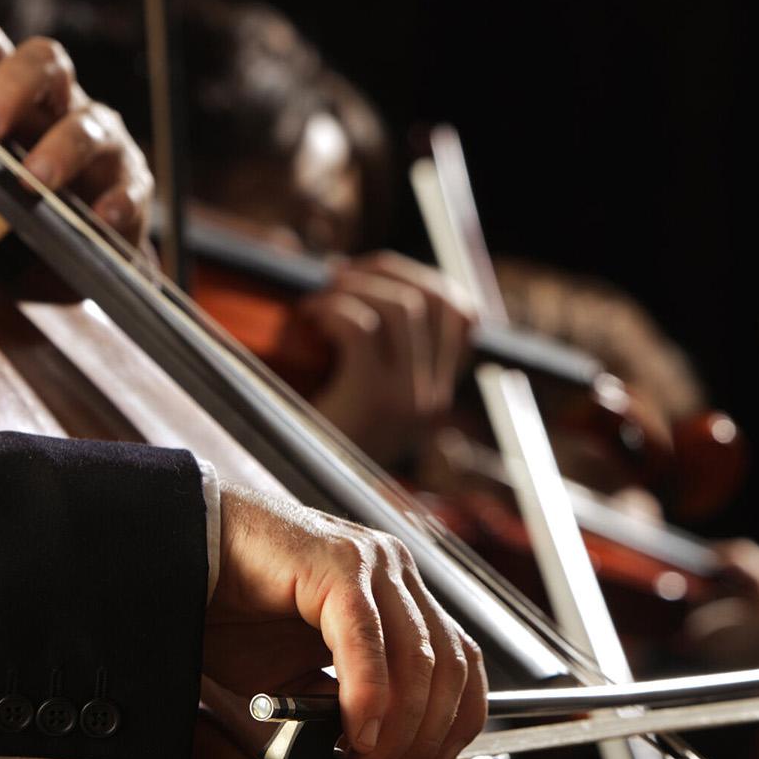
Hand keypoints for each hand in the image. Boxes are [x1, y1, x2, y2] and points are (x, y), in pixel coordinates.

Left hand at [0, 23, 154, 244]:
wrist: (62, 268)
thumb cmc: (6, 211)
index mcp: (9, 93)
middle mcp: (59, 105)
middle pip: (45, 61)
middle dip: (13, 87)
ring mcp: (102, 143)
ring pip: (92, 123)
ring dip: (61, 148)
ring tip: (33, 179)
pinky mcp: (132, 188)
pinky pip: (131, 187)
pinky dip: (117, 199)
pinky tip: (98, 217)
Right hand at [203, 483, 487, 758]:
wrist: (176, 559)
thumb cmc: (232, 608)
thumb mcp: (297, 670)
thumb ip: (338, 700)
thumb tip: (362, 747)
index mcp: (396, 592)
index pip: (460, 660)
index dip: (457, 719)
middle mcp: (393, 572)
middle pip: (446, 667)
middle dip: (420, 738)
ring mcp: (370, 563)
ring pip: (417, 659)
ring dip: (396, 729)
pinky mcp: (337, 565)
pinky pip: (367, 641)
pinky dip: (368, 695)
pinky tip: (354, 732)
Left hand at [288, 251, 474, 464]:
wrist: (295, 487)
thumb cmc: (317, 434)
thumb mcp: (364, 391)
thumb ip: (382, 347)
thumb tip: (373, 274)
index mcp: (437, 394)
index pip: (463, 314)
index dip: (422, 278)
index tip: (378, 273)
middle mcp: (433, 397)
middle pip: (433, 299)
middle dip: (385, 271)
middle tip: (340, 276)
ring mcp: (408, 400)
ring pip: (402, 306)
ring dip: (355, 288)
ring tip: (322, 299)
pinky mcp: (373, 399)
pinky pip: (363, 327)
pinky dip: (334, 310)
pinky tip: (311, 319)